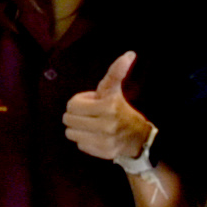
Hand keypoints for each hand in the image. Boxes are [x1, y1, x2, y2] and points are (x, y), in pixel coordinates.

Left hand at [59, 50, 154, 173]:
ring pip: (70, 133)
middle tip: (90, 114)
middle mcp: (106, 124)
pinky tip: (95, 136)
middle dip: (77, 115)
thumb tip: (129, 53)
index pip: (72, 104)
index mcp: (108, 106)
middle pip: (68, 119)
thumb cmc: (120, 109)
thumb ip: (116, 72)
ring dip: (78, 128)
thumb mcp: (114, 90)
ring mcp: (104, 140)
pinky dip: (84, 140)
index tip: (92, 102)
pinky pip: (79, 144)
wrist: (138, 137)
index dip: (79, 102)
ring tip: (91, 125)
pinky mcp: (102, 152)